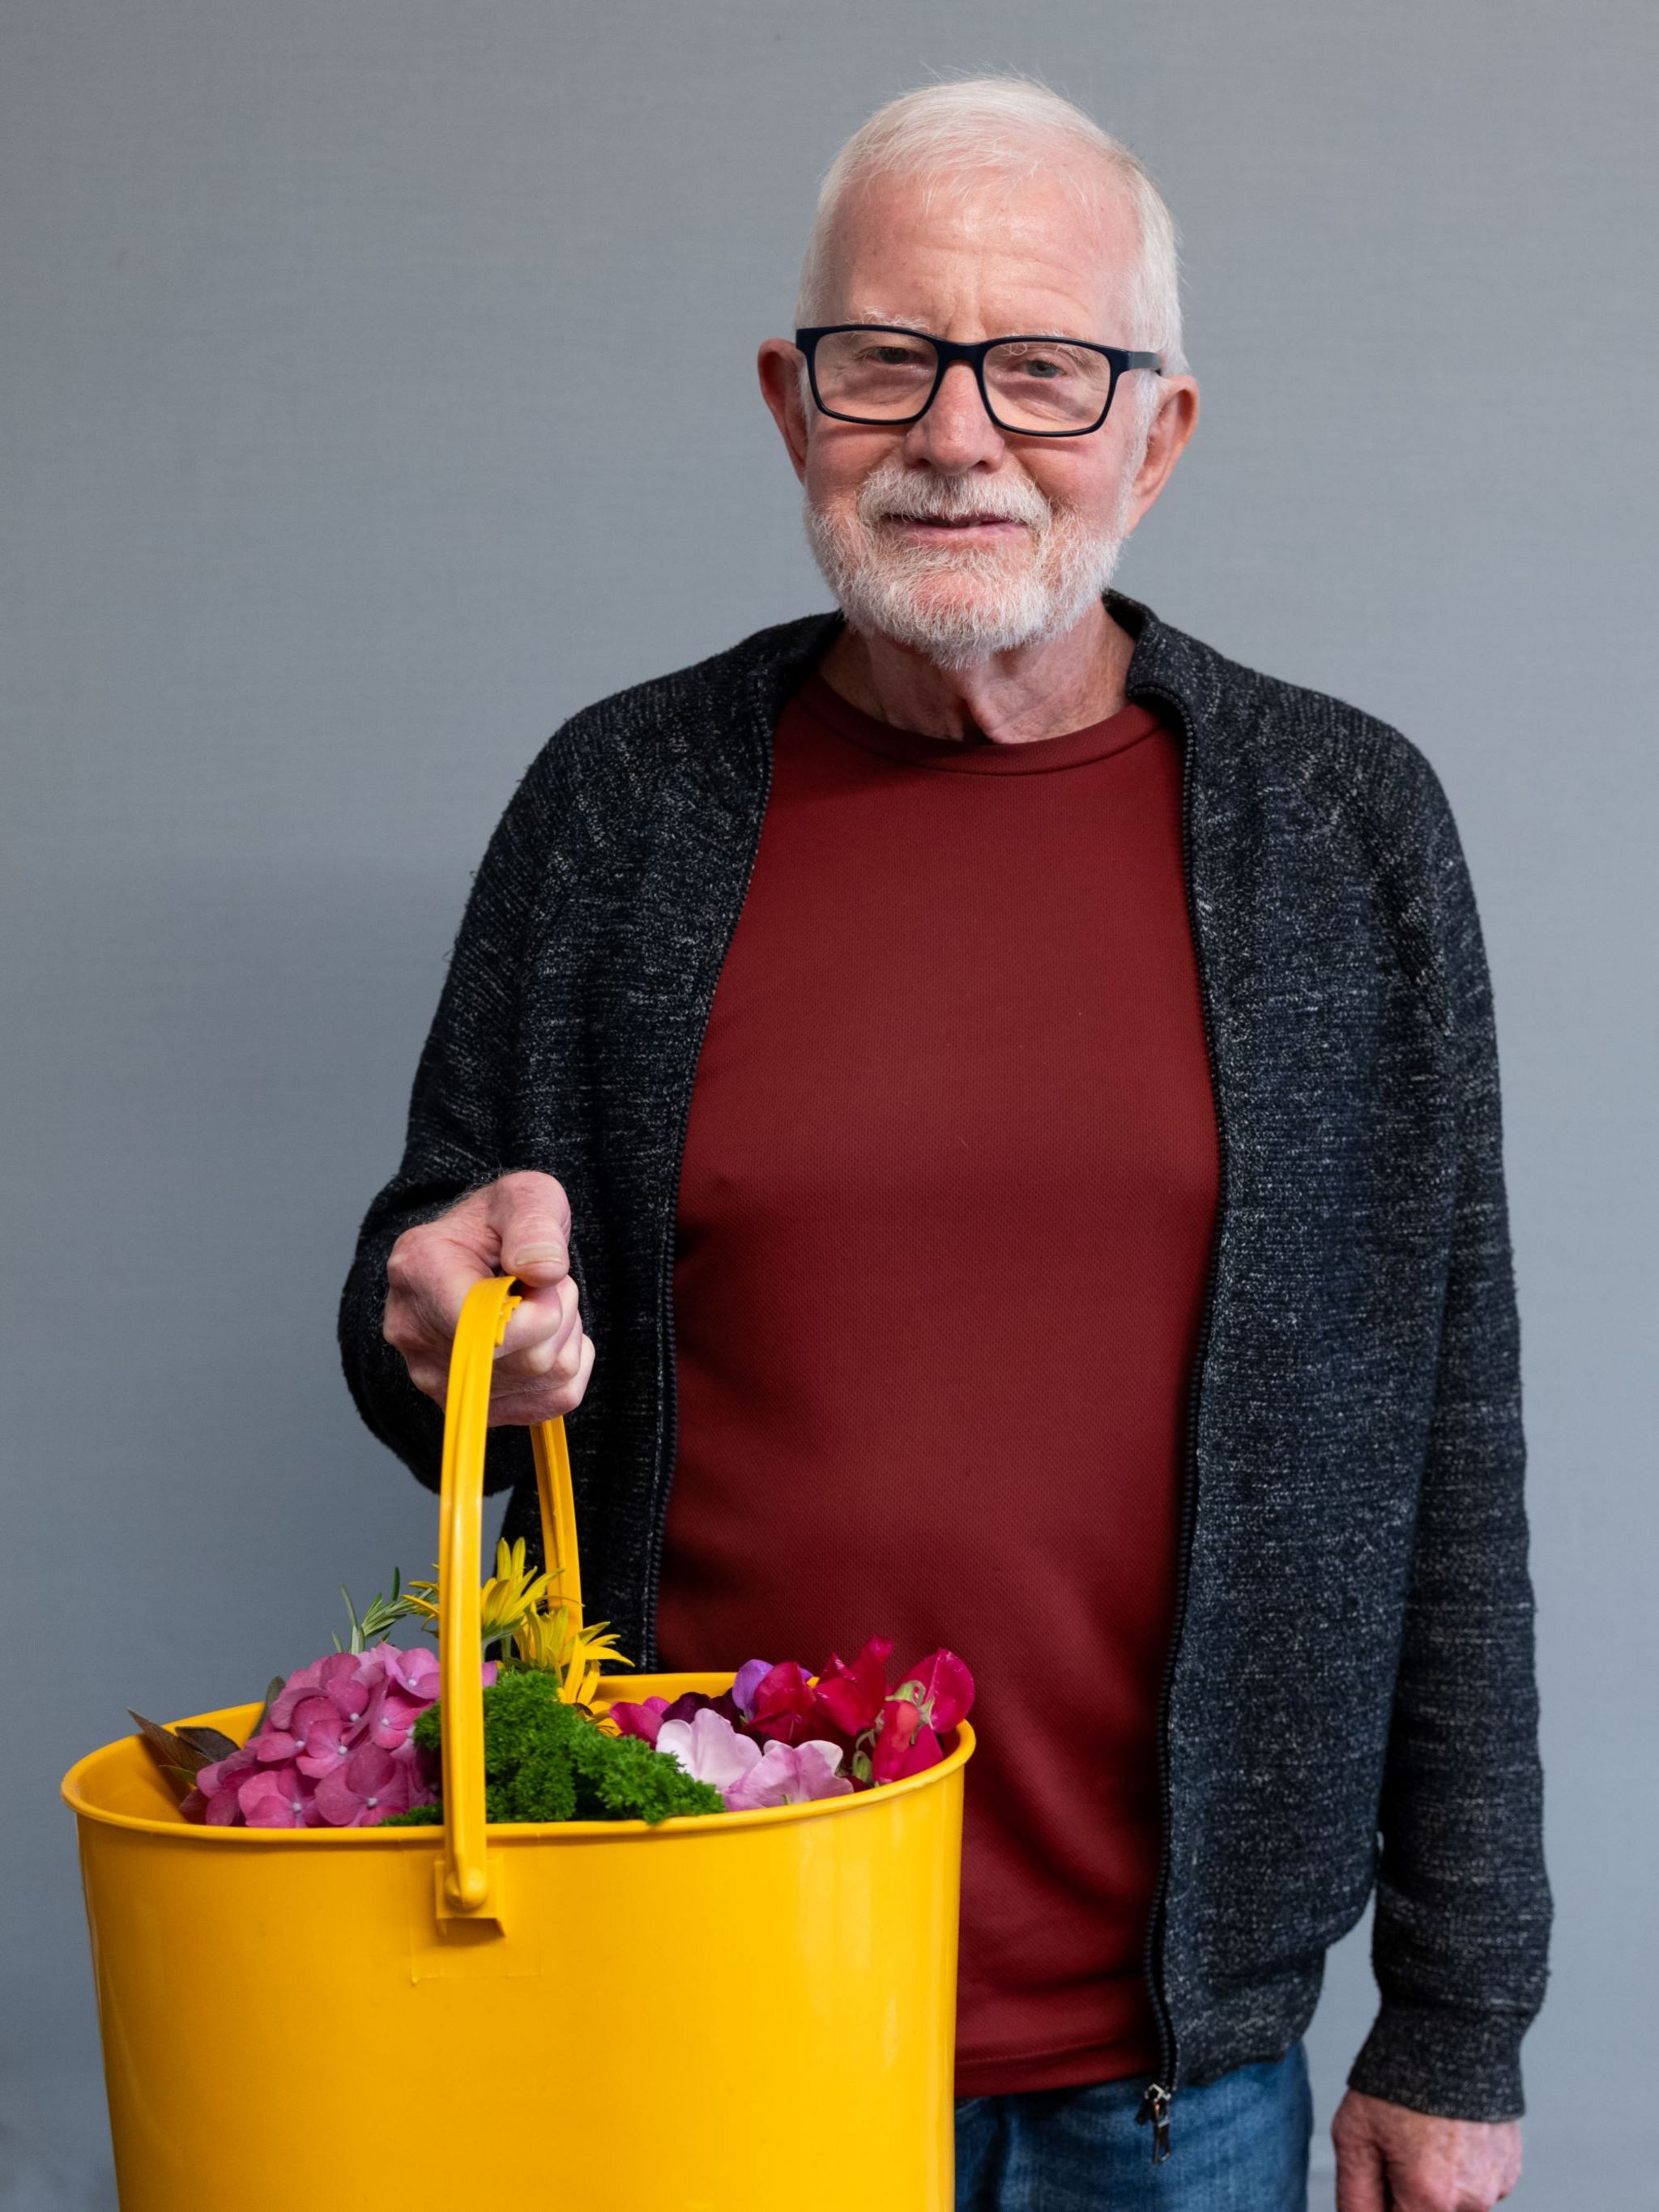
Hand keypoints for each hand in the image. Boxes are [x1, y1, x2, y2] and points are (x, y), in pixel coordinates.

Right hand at [383, 1170, 594, 1423]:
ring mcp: (437, 1378)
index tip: (546, 1278)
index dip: (540, 1310)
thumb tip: (543, 1271)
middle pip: (526, 1358)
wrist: (478, 1254)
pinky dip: (566, 1367)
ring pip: (543, 1380)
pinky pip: (551, 1402)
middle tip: (540, 1282)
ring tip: (535, 1303)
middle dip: (558, 1313)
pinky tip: (541, 1335)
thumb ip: (535, 1223)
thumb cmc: (499, 1223)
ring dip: (563, 1336)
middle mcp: (414, 1333)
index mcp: (419, 1270)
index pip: (485, 1325)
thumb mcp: (523, 1197)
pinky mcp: (470, 1405)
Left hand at [1332, 2089, 1520, 2210]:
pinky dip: (1459, 2171)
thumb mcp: (1355, 2137)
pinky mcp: (1510, 2169)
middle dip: (1406, 2196)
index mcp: (1430, 2198)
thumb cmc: (1399, 2080)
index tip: (1379, 2177)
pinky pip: (1477, 2187)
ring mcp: (1496, 2186)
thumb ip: (1355, 2198)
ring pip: (1453, 2207)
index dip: (1381, 2205)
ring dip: (1433, 2187)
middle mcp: (1472, 2202)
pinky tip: (1446, 2134)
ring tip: (1421, 2138)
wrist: (1451, 2031)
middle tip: (1397, 2151)